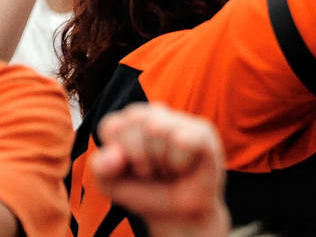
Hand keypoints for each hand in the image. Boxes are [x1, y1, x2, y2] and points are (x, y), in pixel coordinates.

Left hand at [91, 103, 229, 236]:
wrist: (176, 214)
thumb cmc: (144, 192)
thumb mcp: (110, 184)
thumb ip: (100, 167)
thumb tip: (116, 155)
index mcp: (127, 122)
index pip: (113, 125)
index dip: (117, 155)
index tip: (128, 168)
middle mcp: (154, 114)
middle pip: (135, 121)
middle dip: (140, 158)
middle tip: (152, 171)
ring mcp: (180, 120)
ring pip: (159, 129)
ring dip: (161, 162)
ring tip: (169, 169)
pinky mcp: (203, 130)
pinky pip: (183, 140)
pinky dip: (180, 163)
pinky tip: (185, 167)